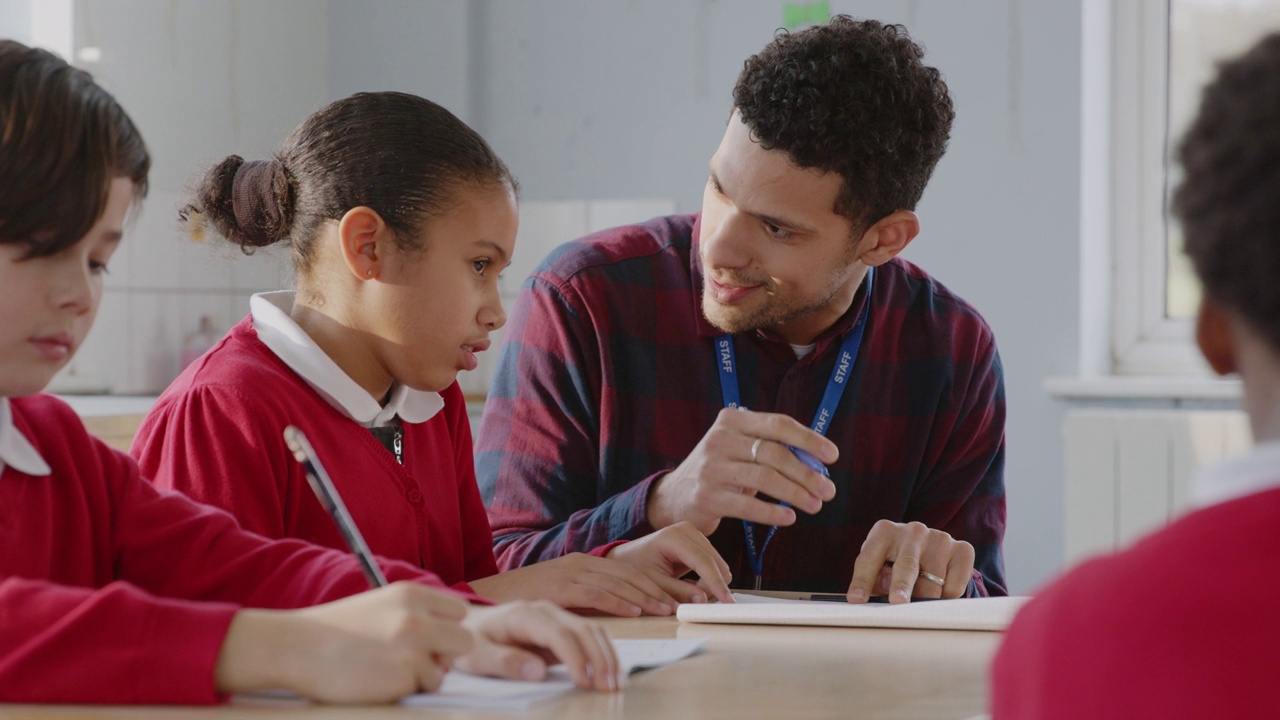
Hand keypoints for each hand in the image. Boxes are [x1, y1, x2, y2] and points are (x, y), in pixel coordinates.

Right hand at [215, 582, 472, 702]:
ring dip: (425, 676)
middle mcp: (418, 616)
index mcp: (411, 594)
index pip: (459, 611)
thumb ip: (415, 613)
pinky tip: (379, 682)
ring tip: (389, 672)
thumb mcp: (380, 605)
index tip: (430, 640)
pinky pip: (423, 689)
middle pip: (464, 640)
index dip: (447, 629)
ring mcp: (413, 646)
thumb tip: (444, 638)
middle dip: (446, 654)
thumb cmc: (334, 631)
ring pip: (445, 670)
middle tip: (417, 661)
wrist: (297, 647)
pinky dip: (406, 690)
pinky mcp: (405, 675)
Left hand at [455, 601, 619, 691]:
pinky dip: (605, 652)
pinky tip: (611, 671)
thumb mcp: (476, 655)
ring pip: (592, 630)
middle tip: (608, 687)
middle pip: (582, 629)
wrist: (470, 626)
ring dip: (607, 656)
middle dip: (599, 658)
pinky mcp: (563, 627)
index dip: (575, 658)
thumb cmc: (472, 642)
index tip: (584, 682)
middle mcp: (545, 610)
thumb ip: (504, 662)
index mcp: (524, 614)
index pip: (559, 634)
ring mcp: (557, 616)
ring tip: (614, 683)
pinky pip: (591, 635)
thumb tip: (538, 671)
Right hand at [469, 552, 698, 615]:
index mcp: (586, 561)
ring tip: (668, 608)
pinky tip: (636, 610)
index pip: (631, 570)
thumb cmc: (528, 598)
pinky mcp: (560, 585)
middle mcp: (582, 561)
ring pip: (619, 581)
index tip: (681, 594)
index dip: (658, 582)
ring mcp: (571, 571)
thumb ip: (590, 595)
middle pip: (632, 572)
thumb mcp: (565, 592)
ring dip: (647, 596)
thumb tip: (621, 608)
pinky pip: (595, 592)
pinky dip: (619, 601)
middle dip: (662, 587)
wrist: (489, 593)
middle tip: (686, 600)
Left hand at [605, 522, 733, 604]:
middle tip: (695, 604)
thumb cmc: (635, 568)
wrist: (627, 557)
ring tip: (688, 594)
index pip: (703, 562)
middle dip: (712, 587)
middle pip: (717, 564)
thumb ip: (677, 592)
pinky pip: (714, 565)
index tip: (727, 602)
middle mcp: (688, 530)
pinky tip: (691, 586)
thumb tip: (702, 600)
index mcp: (673, 537)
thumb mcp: (653, 583)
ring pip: (719, 566)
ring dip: (710, 584)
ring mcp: (695, 534)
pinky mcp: (699, 542)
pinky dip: (708, 580)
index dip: (716, 584)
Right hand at [646, 408, 838, 534]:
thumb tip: (818, 463)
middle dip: (807, 473)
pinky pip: (748, 505)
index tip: (832, 456)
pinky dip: (773, 513)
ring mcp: (711, 468)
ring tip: (815, 505)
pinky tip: (789, 518)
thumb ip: (773, 449)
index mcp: (732, 420)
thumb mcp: (740, 449)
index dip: (808, 439)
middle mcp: (719, 439)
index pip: (778, 424)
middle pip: (774, 453)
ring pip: (764, 479)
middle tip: (829, 489)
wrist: (674, 496)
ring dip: (796, 494)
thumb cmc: (720, 470)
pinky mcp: (707, 497)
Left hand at [845, 520, 974, 603]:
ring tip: (919, 601)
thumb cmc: (895, 561)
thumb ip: (877, 580)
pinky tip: (940, 591)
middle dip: (902, 585)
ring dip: (925, 598)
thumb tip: (883, 593)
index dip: (862, 580)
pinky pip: (954, 585)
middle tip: (898, 602)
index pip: (869, 558)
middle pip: (906, 565)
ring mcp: (940, 538)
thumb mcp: (879, 567)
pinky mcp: (963, 549)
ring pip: (932, 581)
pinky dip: (946, 596)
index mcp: (884, 532)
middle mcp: (913, 531)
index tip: (856, 599)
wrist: (931, 549)